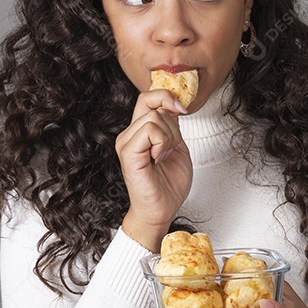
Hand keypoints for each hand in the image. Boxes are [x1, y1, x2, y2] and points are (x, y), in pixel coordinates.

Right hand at [115, 87, 193, 250]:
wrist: (161, 210)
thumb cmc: (168, 186)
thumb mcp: (176, 146)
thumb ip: (172, 125)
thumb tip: (173, 104)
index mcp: (140, 131)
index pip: (147, 97)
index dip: (166, 96)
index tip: (181, 109)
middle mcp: (130, 134)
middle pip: (152, 103)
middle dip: (172, 124)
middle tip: (171, 148)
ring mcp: (126, 143)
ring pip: (154, 116)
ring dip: (168, 136)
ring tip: (164, 156)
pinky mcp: (128, 153)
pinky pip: (149, 130)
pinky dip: (162, 143)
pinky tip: (159, 159)